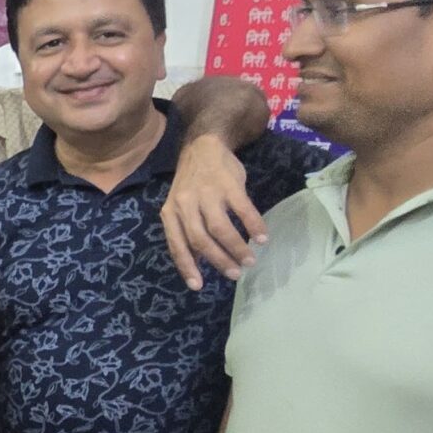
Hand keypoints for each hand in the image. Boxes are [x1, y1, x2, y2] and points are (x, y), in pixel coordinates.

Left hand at [163, 134, 265, 290]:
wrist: (203, 146)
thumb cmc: (192, 184)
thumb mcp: (180, 207)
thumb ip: (186, 231)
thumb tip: (197, 263)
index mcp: (170, 212)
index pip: (177, 244)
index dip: (187, 267)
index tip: (198, 286)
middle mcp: (185, 204)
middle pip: (200, 240)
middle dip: (219, 261)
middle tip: (235, 274)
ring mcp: (207, 193)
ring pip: (220, 228)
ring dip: (236, 248)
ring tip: (250, 260)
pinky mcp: (229, 185)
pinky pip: (243, 210)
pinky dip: (253, 226)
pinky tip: (262, 238)